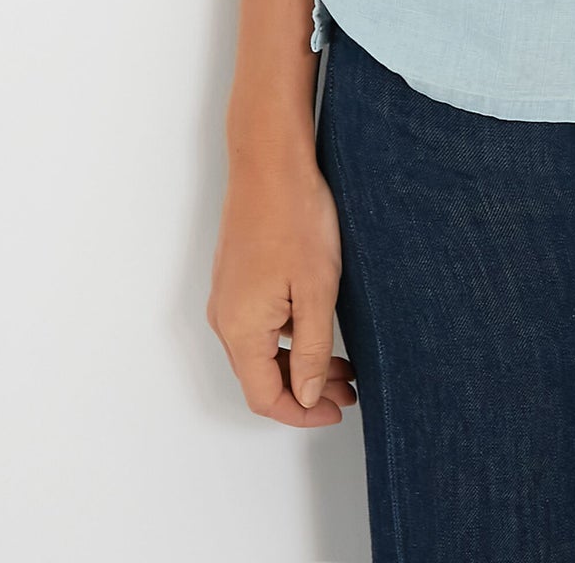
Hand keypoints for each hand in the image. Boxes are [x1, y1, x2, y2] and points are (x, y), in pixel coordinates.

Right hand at [206, 155, 357, 423]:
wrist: (269, 161)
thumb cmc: (294, 217)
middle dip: (305, 390)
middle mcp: (226, 318)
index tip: (337, 410)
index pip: (264, 397)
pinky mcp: (236, 277)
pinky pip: (259, 324)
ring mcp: (228, 296)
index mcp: (240, 329)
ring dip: (299, 363)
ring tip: (343, 363)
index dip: (301, 413)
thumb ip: (309, 349)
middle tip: (349, 388)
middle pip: (261, 377)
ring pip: (262, 350)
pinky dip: (288, 336)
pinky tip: (318, 327)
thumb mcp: (316, 290)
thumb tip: (303, 396)